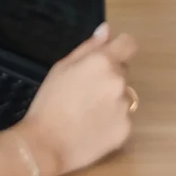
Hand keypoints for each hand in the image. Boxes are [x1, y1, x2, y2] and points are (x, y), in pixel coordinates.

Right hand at [20, 25, 136, 175]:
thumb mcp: (62, 66)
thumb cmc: (49, 101)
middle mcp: (119, 82)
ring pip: (123, 96)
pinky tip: (93, 127)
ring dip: (112, 99)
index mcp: (103, 62)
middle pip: (123, 71)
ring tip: (88, 112)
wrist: (46, 145)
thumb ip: (88, 46)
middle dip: (109, 76)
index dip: (120, 48)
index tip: (109, 56)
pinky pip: (123, 118)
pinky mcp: (126, 130)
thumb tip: (106, 30)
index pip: (129, 44)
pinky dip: (112, 121)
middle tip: (86, 91)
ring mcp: (125, 108)